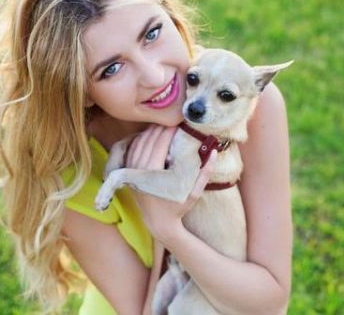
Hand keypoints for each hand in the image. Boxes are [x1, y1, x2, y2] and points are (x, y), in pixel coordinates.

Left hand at [125, 125, 217, 242]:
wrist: (158, 222)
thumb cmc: (178, 206)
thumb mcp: (194, 192)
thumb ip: (205, 172)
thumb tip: (214, 152)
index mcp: (153, 173)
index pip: (159, 143)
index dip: (168, 130)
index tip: (178, 123)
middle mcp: (139, 170)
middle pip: (148, 139)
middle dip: (160, 127)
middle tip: (172, 120)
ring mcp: (132, 171)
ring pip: (138, 142)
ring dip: (150, 131)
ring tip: (164, 125)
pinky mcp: (129, 172)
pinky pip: (132, 149)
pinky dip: (141, 139)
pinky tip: (152, 135)